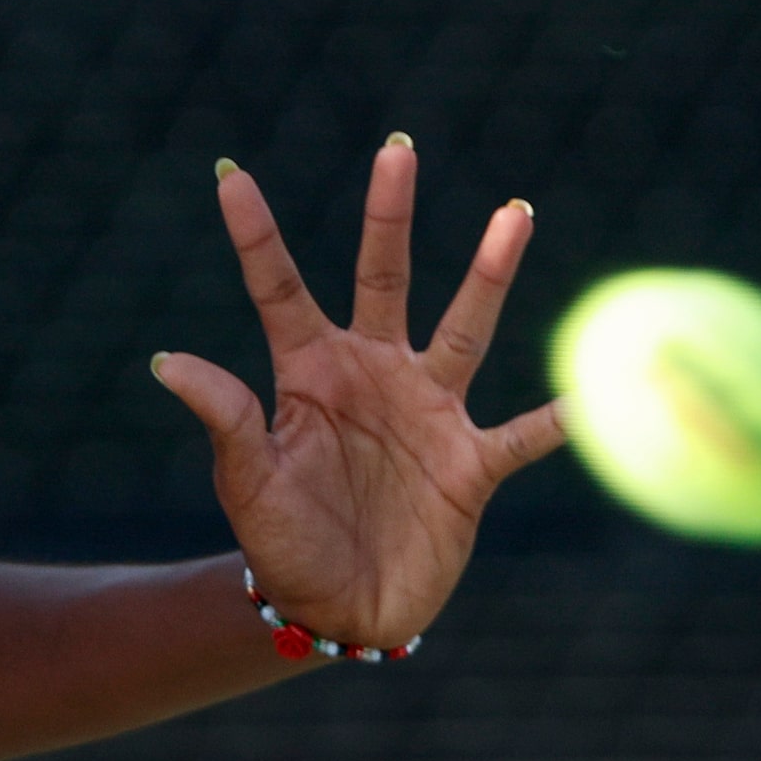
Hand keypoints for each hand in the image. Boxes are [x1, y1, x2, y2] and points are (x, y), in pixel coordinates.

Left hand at [153, 138, 565, 648]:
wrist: (336, 611)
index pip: (277, 287)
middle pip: (384, 277)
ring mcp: (426, 413)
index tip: (230, 173)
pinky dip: (555, 418)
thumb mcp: (246, 480)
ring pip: (465, 328)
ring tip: (515, 211)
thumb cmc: (281, 543)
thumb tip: (165, 362)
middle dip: (389, 216)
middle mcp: (371, 373)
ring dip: (489, 274)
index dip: (254, 233)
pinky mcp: (470, 466)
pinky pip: (522, 435)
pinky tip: (594, 389)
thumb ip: (225, 416)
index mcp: (307, 370)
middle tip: (397, 149)